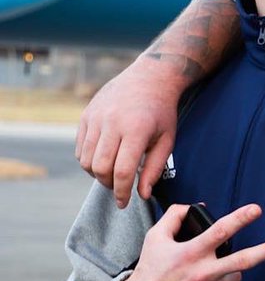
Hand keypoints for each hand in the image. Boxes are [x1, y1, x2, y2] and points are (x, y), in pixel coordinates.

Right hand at [77, 0, 240, 206]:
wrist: (149, 78)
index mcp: (136, 130)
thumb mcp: (167, 140)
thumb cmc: (162, 112)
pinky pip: (80, 148)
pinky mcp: (86, 116)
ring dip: (97, 174)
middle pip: (101, 168)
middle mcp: (112, 123)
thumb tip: (142, 194)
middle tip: (119, 188)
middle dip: (108, 185)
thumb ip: (154, 168)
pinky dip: (89, 161)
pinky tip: (104, 160)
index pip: (122, 170)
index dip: (122, 192)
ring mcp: (96, 118)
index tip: (124, 203)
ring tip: (112, 174)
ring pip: (86, 160)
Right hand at [116, 203, 264, 280]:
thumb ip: (174, 217)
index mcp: (189, 253)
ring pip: (235, 275)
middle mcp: (201, 274)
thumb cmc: (150, 271)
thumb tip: (193, 205)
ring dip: (230, 269)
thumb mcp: (155, 238)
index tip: (257, 209)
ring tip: (208, 271)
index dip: (240, 218)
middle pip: (243, 260)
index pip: (220, 231)